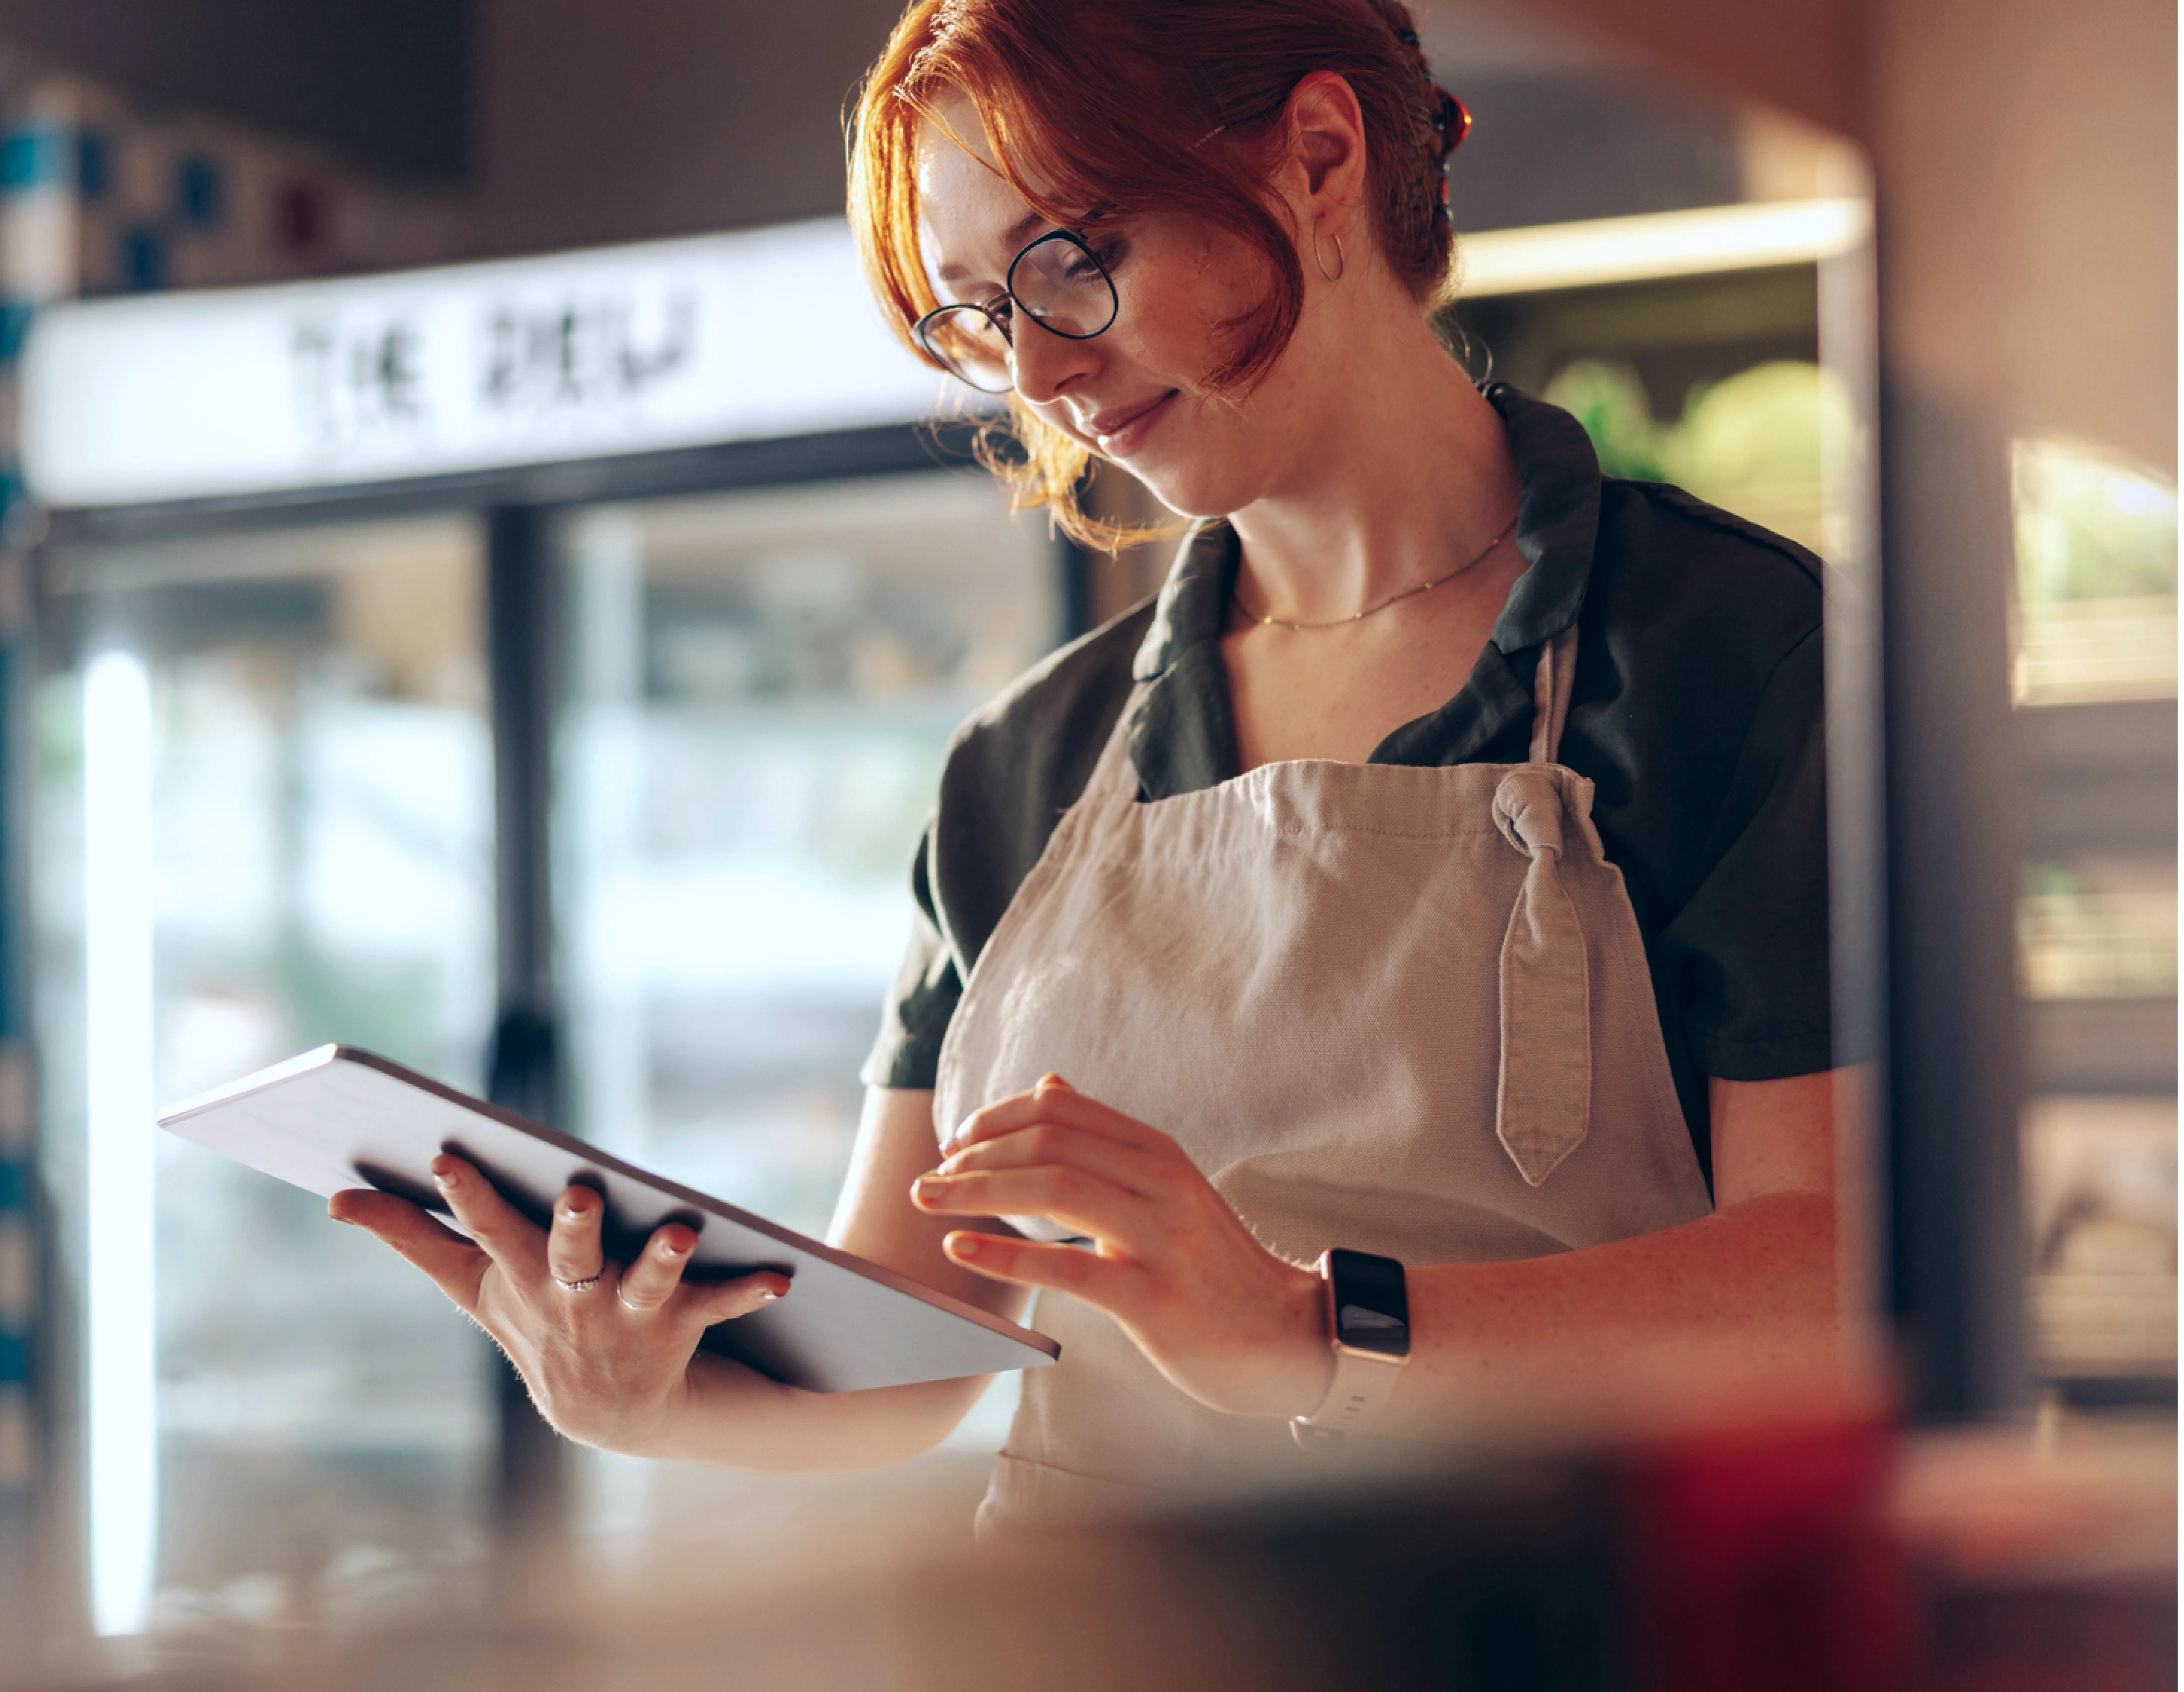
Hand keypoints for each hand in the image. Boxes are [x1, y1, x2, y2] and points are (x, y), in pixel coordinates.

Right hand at [330, 1154, 788, 1451]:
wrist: (609, 1414)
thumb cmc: (535, 1323)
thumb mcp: (474, 1285)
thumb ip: (410, 1236)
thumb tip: (336, 1197)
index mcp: (520, 1276)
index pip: (485, 1228)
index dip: (468, 1193)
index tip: (450, 1155)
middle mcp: (571, 1298)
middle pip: (566, 1254)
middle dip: (571, 1227)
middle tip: (580, 1194)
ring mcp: (625, 1318)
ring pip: (646, 1283)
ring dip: (662, 1258)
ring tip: (679, 1231)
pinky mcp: (679, 1329)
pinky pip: (717, 1305)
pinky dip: (749, 1289)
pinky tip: (782, 1275)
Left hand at [911, 1076, 1330, 1419]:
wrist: (1282, 1333)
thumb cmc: (1209, 1263)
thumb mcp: (1166, 1186)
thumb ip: (1106, 1139)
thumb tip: (1049, 1085)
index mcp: (1157, 1152)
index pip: (1062, 1110)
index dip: (998, 1118)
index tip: (956, 1141)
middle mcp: (1160, 1183)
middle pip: (1049, 1143)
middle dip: (975, 1154)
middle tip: (927, 1176)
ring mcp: (1159, 1239)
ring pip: (1053, 1190)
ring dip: (977, 1191)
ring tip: (928, 1200)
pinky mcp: (1152, 1297)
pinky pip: (1067, 1268)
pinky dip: (1004, 1256)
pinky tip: (959, 1251)